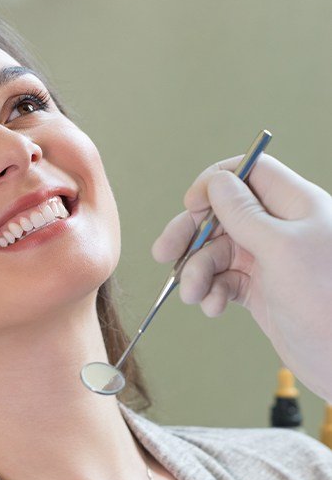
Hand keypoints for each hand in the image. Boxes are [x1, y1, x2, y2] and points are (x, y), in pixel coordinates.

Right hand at [152, 154, 331, 401]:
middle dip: (190, 234)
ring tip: (194, 295)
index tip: (190, 204)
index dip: (215, 183)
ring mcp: (268, 259)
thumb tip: (216, 182)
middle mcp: (279, 228)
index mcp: (294, 206)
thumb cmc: (328, 300)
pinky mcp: (259, 289)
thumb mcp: (281, 248)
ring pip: (215, 252)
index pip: (248, 172)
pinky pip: (222, 280)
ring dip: (197, 272)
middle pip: (221, 215)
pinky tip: (214, 306)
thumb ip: (244, 213)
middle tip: (163, 253)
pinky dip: (211, 292)